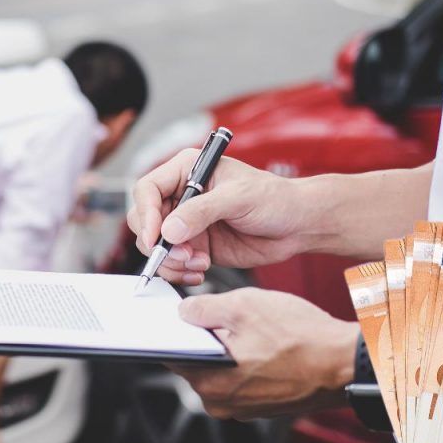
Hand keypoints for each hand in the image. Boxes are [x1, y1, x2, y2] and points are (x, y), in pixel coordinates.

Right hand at [128, 149, 324, 284]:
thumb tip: (169, 230)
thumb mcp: (239, 198)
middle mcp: (182, 196)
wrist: (297, 225)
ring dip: (171, 261)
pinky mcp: (195, 246)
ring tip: (198, 264)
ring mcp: (187, 223)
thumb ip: (202, 211)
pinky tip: (201, 271)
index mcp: (187, 171)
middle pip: (145, 221)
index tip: (157, 238)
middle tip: (183, 256)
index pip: (148, 190)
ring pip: (156, 246)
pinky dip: (180, 272)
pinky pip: (173, 262)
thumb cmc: (275, 198)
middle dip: (159, 243)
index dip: (147, 215)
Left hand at [170, 288, 358, 419]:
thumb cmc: (301, 337)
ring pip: (221, 368)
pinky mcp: (262, 405)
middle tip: (231, 316)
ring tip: (256, 330)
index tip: (183, 316)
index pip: (173, 355)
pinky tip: (267, 344)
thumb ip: (205, 308)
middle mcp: (222, 402)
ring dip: (231, 348)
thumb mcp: (245, 305)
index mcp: (210, 381)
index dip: (176, 330)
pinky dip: (249, 360)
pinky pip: (243, 378)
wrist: (345, 363)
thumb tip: (184, 312)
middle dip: (208, 337)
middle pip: (197, 361)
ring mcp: (243, 407)